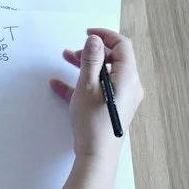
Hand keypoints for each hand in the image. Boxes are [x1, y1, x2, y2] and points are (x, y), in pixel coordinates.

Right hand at [49, 28, 142, 156]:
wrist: (97, 154)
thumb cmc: (93, 120)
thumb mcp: (87, 84)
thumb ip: (91, 59)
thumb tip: (95, 40)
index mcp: (127, 76)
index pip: (122, 46)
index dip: (105, 36)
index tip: (87, 34)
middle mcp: (129, 85)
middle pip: (113, 59)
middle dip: (92, 52)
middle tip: (73, 52)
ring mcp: (122, 97)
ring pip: (104, 74)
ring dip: (85, 66)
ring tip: (66, 60)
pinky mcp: (113, 107)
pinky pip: (99, 89)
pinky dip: (83, 83)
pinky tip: (59, 84)